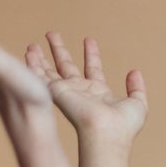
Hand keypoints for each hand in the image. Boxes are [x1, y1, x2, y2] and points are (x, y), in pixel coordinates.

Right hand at [26, 32, 146, 166]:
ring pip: (50, 70)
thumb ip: (137, 88)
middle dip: (60, 50)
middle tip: (52, 34)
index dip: (91, 54)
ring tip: (34, 43)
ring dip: (42, 56)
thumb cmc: (124, 125)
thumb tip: (135, 71)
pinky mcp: (56, 91)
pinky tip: (27, 53)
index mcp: (99, 92)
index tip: (89, 40)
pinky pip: (40, 75)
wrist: (107, 132)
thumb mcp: (137, 103)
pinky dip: (32, 64)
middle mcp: (81, 91)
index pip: (93, 69)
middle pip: (67, 66)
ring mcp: (67, 91)